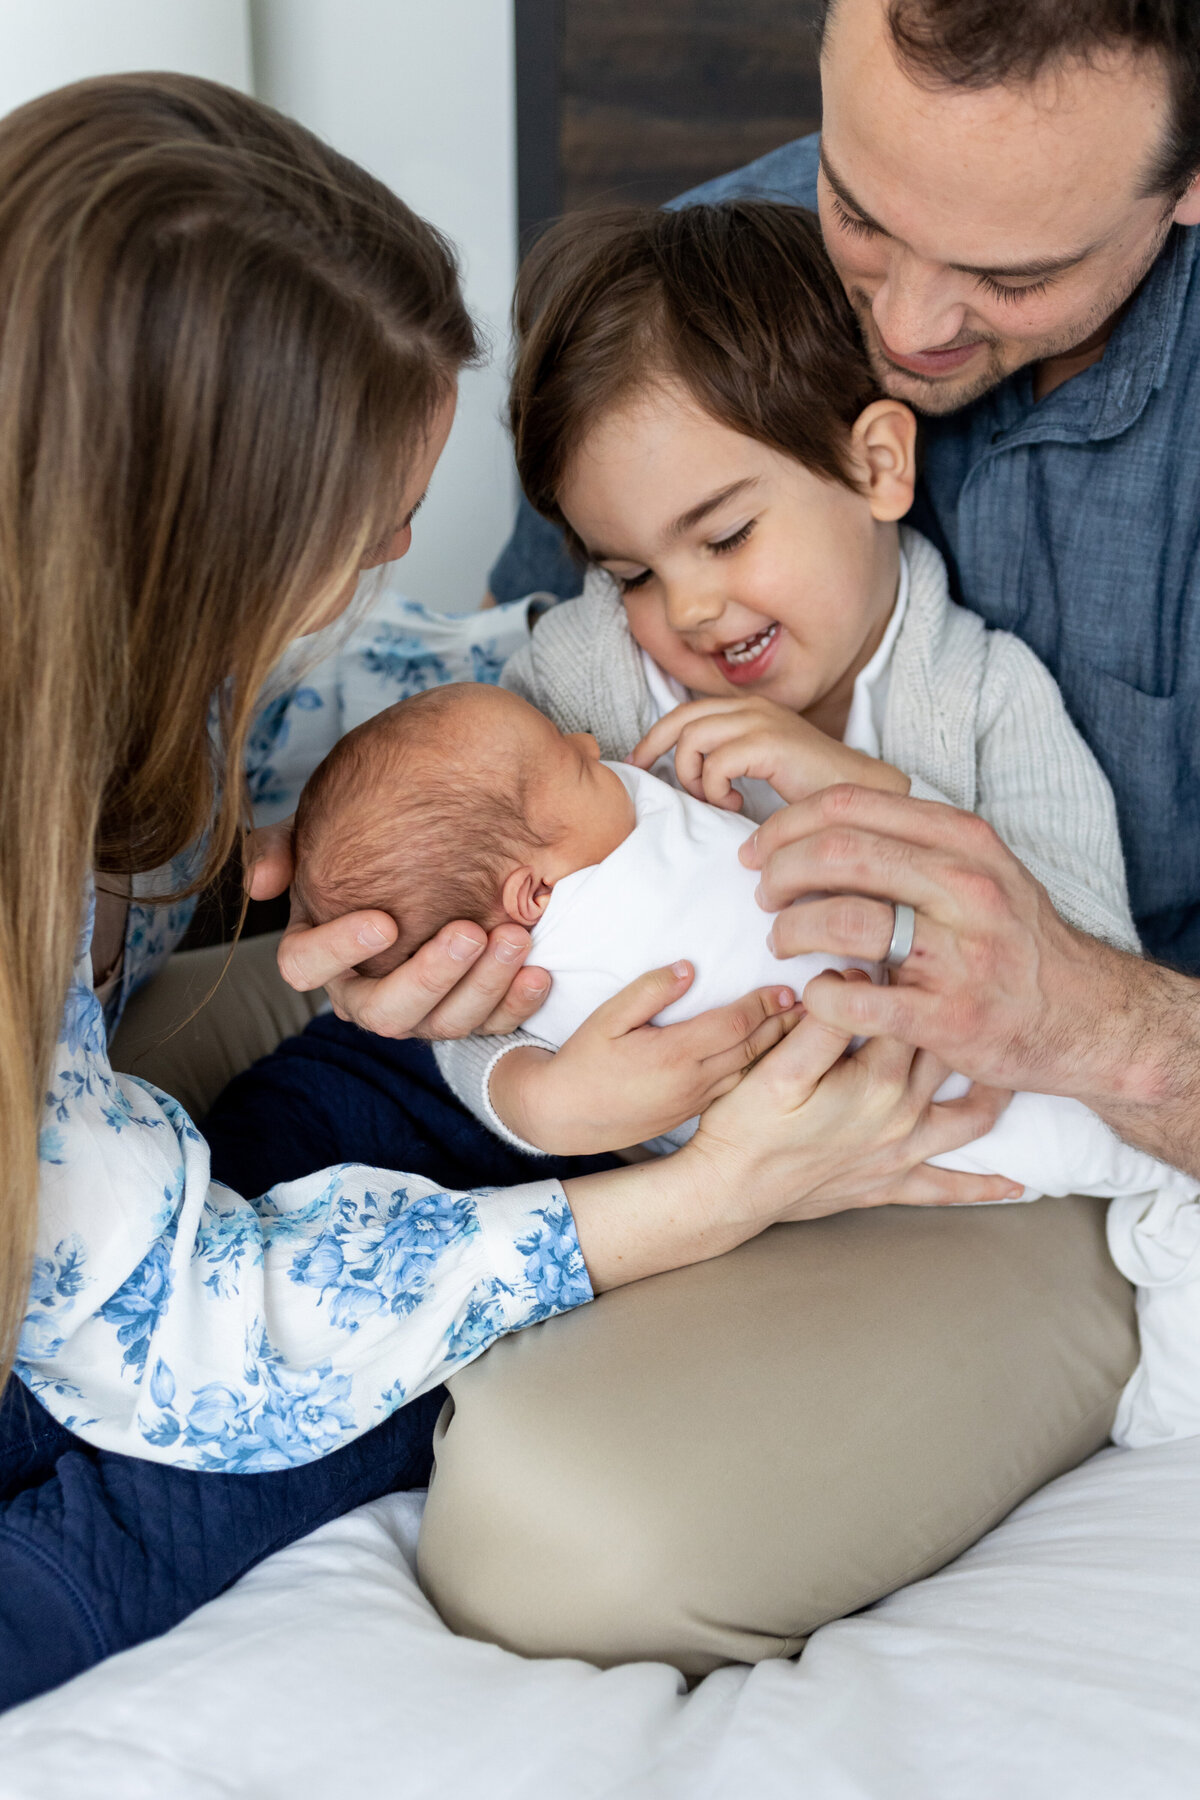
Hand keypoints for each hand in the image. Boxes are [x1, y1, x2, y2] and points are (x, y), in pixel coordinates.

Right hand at [245, 819, 551, 1039]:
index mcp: (323, 954)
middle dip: (427, 976)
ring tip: (515, 938)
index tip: (384, 920)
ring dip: (481, 985)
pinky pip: (493, 1024)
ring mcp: (423, 1011)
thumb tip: (262, 883)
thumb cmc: (372, 843)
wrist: (447, 843)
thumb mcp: (322, 830)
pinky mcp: (472, 1014)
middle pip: (384, 1011)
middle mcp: (369, 993)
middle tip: (468, 931)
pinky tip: (538, 971)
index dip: (339, 950)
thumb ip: (281, 844)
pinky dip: (516, 1002)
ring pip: (443, 1023)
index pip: (305, 967)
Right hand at [489, 961, 800, 1154]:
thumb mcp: (606, 1018)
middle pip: (752, 1050)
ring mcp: (695, 1101)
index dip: (764, 1006)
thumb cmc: (582, 1062)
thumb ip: (648, 991)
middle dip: (784, 1026)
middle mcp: (693, 1081)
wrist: (563, 1117)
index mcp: (675, 1054)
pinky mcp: (691, 1114)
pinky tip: (774, 1061)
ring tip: (804, 1030)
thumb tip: (688, 968)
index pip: (733, 1025)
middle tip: (815, 1006)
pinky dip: (760, 1072)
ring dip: (778, 1051)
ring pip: (749, 1073)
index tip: (788, 989)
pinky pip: (736, 1089)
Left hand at [630, 697, 909, 810]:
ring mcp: (761, 721)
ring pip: (693, 740)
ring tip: (717, 800)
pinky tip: (737, 805)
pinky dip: (717, 790)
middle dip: (654, 748)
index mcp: (749, 708)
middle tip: (648, 776)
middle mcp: (752, 707)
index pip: (686, 711)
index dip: (655, 735)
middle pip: (681, 719)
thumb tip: (690, 774)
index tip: (638, 761)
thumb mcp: (761, 765)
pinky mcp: (769, 743)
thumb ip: (730, 757)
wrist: (859, 792)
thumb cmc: (812, 786)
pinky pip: (716, 764)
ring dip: (694, 778)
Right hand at [690, 971, 1021, 1228]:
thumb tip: (857, 980)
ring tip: (1013, 1066)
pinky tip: (1016, 1184)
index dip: (903, 977)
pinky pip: (949, 1188)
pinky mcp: (892, 1184)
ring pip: (969, 1118)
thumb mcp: (776, 1066)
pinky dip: (984, 1187)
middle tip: (971, 988)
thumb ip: (823, 1023)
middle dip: (958, 1020)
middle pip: (947, 1055)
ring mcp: (902, 1153)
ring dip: (995, 1091)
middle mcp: (903, 1117)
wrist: (730, 1193)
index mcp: (876, 1081)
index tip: (899, 951)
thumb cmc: (747, 1126)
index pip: (906, 1012)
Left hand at [739, 782, 1131, 1099]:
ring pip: (840, 920)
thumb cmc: (1017, 942)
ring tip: (782, 941)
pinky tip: (819, 994)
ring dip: (789, 930)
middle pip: (836, 853)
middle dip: (778, 871)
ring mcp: (959, 954)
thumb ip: (914, 843)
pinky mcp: (947, 1018)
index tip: (760, 848)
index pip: (849, 805)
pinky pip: (854, 1000)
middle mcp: (965, 887)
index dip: (787, 824)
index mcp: (964, 840)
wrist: (1089, 1018)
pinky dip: (819, 996)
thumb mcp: (982, 869)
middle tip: (763, 894)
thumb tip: (821, 827)